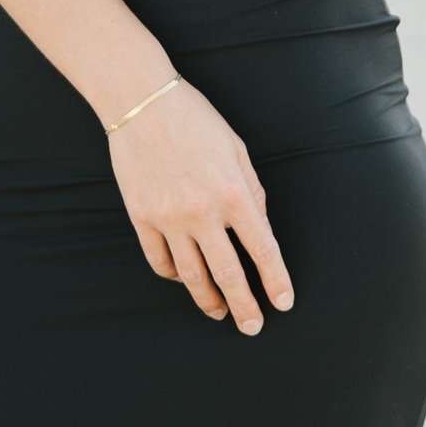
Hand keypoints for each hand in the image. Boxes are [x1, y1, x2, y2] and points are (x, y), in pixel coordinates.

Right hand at [107, 80, 293, 334]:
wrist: (141, 99)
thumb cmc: (195, 119)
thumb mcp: (237, 149)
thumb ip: (252, 191)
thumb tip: (259, 228)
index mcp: (233, 192)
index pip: (262, 249)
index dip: (275, 281)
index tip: (284, 303)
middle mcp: (202, 211)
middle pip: (227, 275)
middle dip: (245, 307)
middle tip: (253, 327)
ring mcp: (168, 217)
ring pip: (192, 277)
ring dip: (209, 300)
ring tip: (220, 312)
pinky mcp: (141, 217)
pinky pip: (160, 261)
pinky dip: (174, 276)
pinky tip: (185, 279)